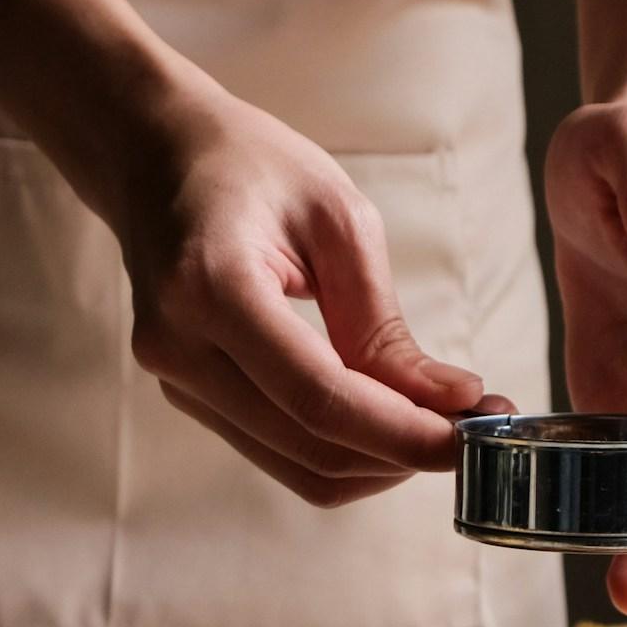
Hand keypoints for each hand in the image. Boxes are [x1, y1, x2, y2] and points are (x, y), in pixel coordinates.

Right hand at [112, 84, 482, 506]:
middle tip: (473, 427)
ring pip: (300, 469)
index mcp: (212, 288)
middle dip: (403, 452)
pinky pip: (282, 453)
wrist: (153, 156)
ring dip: (379, 462)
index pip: (320, 397)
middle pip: (312, 448)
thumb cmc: (249, 167)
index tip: (471, 436)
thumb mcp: (337, 218)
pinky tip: (388, 418)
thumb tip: (450, 403)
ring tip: (438, 423)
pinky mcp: (191, 398)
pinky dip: (346, 450)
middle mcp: (180, 349)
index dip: (402, 432)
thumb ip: (385, 325)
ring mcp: (177, 383)